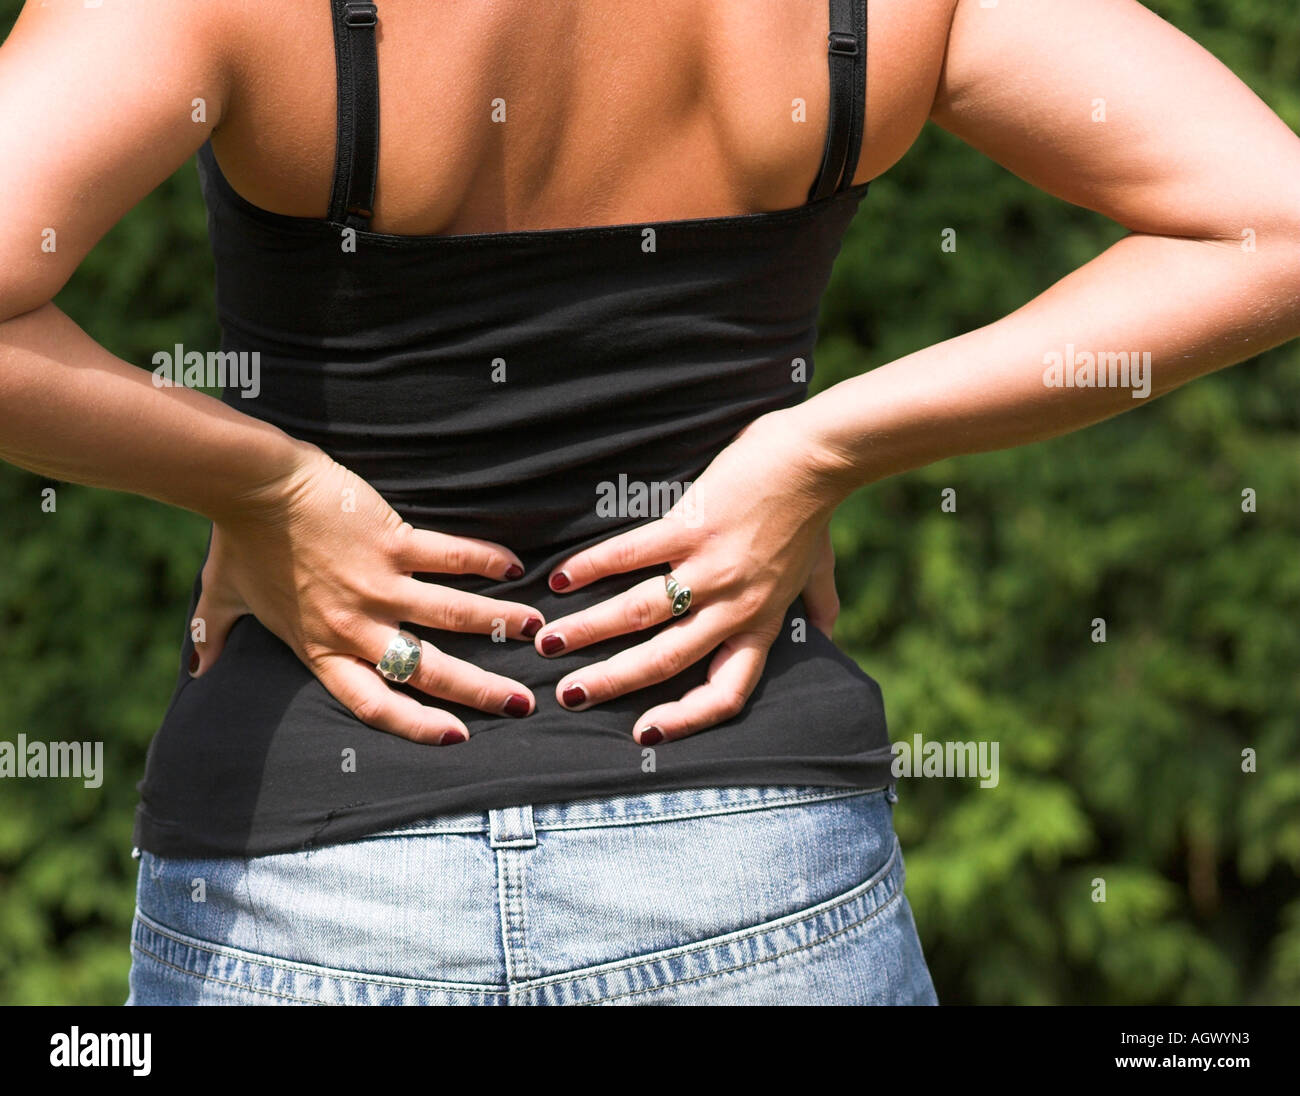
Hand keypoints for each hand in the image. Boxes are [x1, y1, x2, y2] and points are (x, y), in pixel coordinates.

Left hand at [189, 445, 544, 743]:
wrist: (250, 485)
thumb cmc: (238, 540)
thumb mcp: (223, 599)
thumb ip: (216, 637)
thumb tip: (199, 669)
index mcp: (321, 648)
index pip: (375, 704)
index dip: (418, 726)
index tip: (457, 737)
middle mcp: (355, 626)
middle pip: (428, 672)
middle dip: (480, 692)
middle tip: (521, 705)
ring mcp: (377, 585)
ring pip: (452, 617)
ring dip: (499, 625)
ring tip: (536, 630)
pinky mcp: (392, 541)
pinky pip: (448, 557)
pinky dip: (483, 562)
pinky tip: (512, 567)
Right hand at [534, 411, 851, 742]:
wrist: (816, 458)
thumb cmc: (814, 511)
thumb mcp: (820, 569)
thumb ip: (820, 605)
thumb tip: (827, 632)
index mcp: (760, 622)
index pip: (725, 691)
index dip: (685, 720)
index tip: (644, 734)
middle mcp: (733, 605)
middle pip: (665, 660)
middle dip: (611, 682)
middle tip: (567, 696)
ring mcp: (710, 567)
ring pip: (640, 612)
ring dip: (589, 629)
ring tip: (549, 641)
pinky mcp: (691, 525)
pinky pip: (632, 554)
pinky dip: (594, 567)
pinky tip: (562, 577)